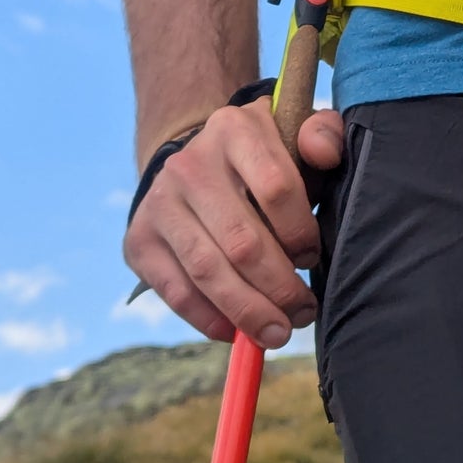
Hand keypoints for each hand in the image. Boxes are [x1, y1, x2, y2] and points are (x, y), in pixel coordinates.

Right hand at [124, 100, 345, 346]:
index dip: (300, 233)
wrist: (196, 164)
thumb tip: (323, 152)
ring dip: (248, 310)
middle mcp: (190, 164)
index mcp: (236, 131)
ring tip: (277, 332)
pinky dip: (208, 318)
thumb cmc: (264, 160)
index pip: (276, 188)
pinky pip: (176, 290)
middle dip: (279, 287)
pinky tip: (236, 331)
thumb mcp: (295, 134)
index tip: (312, 258)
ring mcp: (159, 203)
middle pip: (242, 241)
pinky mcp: (139, 240)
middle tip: (304, 312)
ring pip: (208, 271)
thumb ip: (322, 136)